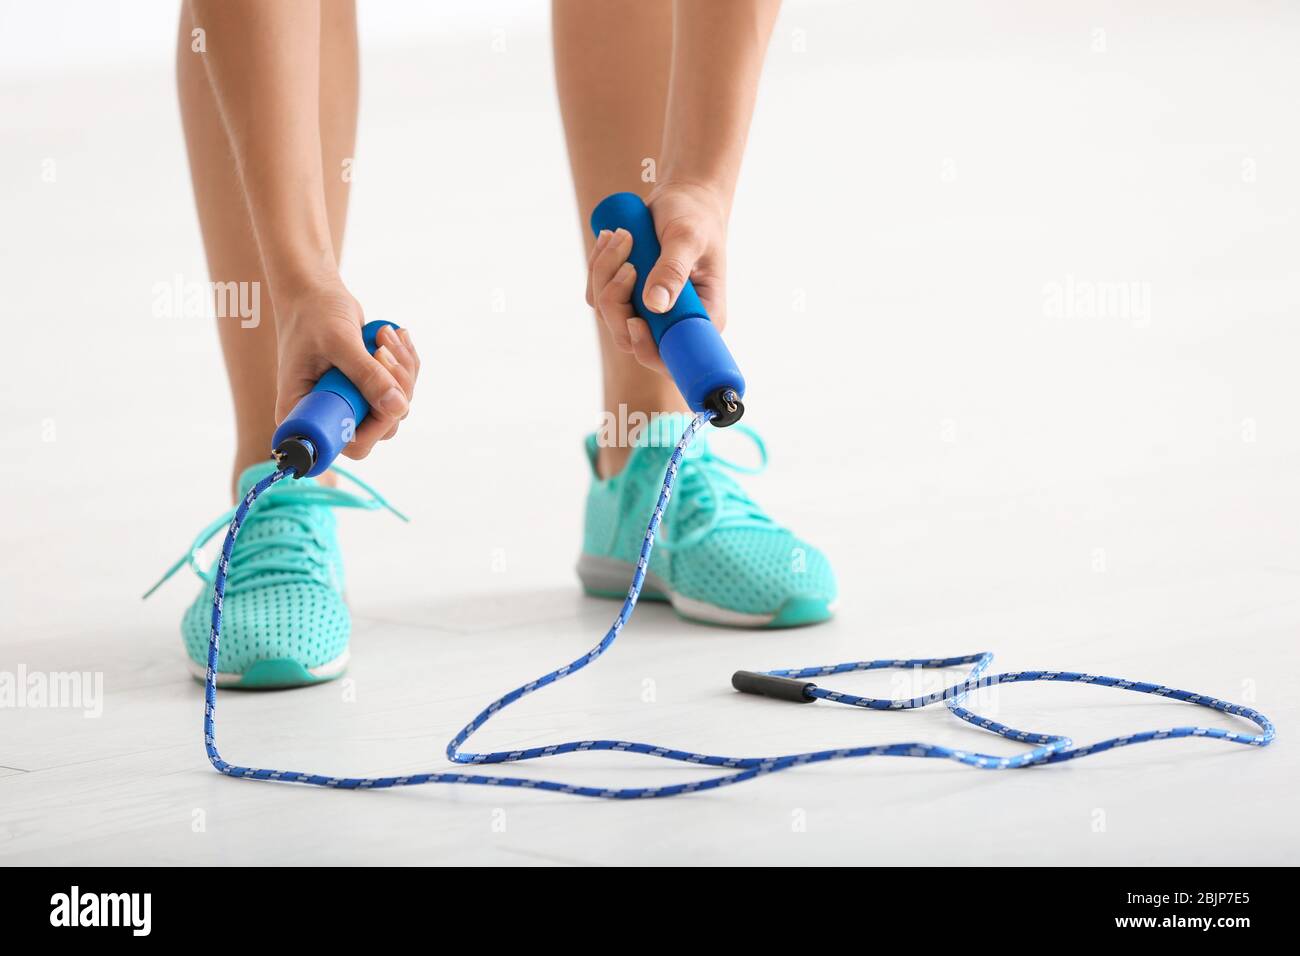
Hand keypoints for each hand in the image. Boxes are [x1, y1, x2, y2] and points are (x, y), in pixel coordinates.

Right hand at [274, 282, 419, 459]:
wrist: (315, 295)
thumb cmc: (313, 314)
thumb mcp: (338, 342)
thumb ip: (366, 375)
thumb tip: (398, 407)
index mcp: (304, 415)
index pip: (351, 445)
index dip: (376, 423)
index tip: (383, 388)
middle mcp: (328, 417)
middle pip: (381, 427)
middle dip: (394, 388)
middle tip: (382, 351)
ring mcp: (351, 406)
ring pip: (397, 407)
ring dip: (402, 370)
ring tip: (385, 336)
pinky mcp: (368, 392)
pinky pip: (401, 389)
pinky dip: (405, 363)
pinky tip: (393, 337)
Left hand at [586, 182, 727, 372]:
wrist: (683, 199)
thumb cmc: (695, 217)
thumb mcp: (688, 238)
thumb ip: (673, 270)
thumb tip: (654, 305)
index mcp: (701, 318)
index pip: (673, 357)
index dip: (648, 350)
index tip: (635, 322)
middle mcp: (673, 322)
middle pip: (629, 338)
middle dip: (616, 300)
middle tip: (627, 260)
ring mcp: (647, 312)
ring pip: (608, 315)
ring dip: (605, 274)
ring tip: (622, 236)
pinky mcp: (628, 297)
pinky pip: (599, 295)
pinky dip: (598, 268)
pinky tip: (610, 240)